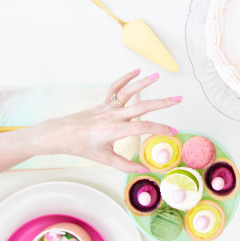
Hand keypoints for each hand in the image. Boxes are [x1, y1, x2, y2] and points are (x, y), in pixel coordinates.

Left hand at [33, 69, 181, 172]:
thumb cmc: (82, 147)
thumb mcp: (105, 159)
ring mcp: (108, 107)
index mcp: (114, 130)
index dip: (161, 129)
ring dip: (143, 83)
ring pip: (128, 92)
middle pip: (142, 106)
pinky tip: (136, 71)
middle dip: (162, 103)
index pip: (143, 127)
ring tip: (157, 76)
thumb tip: (144, 169)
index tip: (173, 132)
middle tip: (178, 99)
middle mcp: (113, 115)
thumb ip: (126, 165)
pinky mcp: (103, 103)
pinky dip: (125, 78)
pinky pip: (115, 88)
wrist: (61, 135)